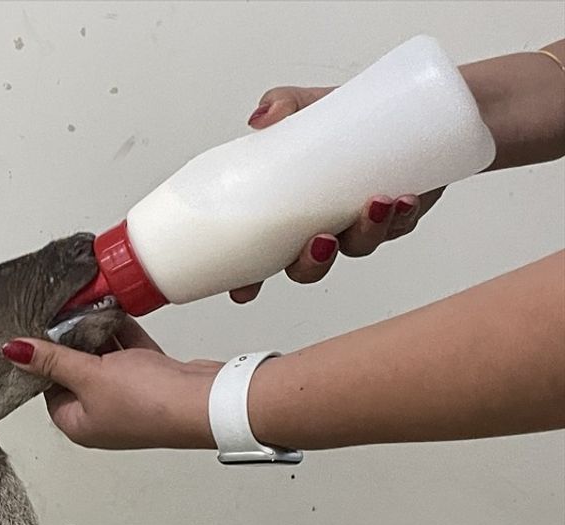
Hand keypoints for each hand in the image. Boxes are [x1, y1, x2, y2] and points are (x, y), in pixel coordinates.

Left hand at [2, 321, 217, 449]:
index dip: (44, 360)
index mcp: (79, 425)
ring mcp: (128, 399)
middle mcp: (102, 415)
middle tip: (64, 314)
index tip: (39, 331)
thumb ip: (52, 360)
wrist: (205, 400)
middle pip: (76, 372)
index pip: (47, 389)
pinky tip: (116, 312)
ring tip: (88, 308)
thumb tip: (14, 351)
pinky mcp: (152, 381)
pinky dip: (123, 335)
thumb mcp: (89, 375)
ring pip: (104, 360)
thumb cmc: (149, 403)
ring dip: (99, 335)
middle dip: (72, 342)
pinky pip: (130, 353)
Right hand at [230, 86, 445, 303]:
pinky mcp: (398, 215)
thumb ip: (283, 104)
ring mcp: (358, 224)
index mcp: (288, 210)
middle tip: (322, 240)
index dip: (249, 279)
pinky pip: (399, 227)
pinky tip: (404, 200)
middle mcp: (320, 224)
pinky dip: (402, 216)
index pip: (260, 255)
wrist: (409, 105)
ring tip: (376, 204)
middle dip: (313, 263)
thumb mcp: (310, 104)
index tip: (243, 291)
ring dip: (366, 233)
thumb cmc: (349, 113)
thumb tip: (263, 118)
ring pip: (358, 248)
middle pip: (307, 267)